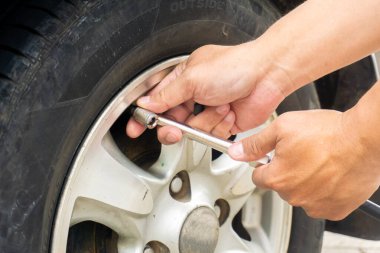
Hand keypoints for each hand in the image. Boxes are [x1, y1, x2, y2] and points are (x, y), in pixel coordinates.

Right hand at [126, 43, 289, 143]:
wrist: (268, 75)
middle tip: (177, 128)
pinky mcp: (223, 123)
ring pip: (194, 131)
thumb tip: (147, 104)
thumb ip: (167, 95)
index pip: (156, 99)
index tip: (135, 128)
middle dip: (176, 126)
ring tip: (220, 105)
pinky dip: (221, 125)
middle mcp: (195, 95)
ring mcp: (209, 110)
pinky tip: (229, 111)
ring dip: (207, 121)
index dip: (145, 115)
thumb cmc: (235, 66)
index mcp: (183, 79)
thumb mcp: (193, 78)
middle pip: (173, 121)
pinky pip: (212, 135)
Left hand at [228, 109, 379, 219]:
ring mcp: (316, 205)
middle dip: (287, 171)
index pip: (258, 176)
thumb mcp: (282, 127)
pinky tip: (331, 173)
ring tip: (320, 161)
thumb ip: (255, 144)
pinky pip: (321, 203)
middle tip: (303, 153)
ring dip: (306, 182)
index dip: (265, 163)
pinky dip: (324, 191)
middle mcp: (295, 196)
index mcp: (277, 178)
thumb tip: (236, 152)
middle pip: (280, 185)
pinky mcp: (336, 209)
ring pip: (301, 195)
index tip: (273, 157)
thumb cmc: (328, 132)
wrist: (365, 139)